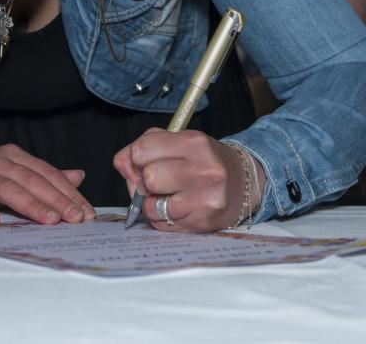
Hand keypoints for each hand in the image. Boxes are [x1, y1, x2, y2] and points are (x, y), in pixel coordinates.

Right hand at [0, 144, 95, 226]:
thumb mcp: (13, 171)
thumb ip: (44, 176)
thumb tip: (78, 176)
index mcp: (11, 155)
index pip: (46, 172)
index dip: (68, 191)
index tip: (87, 211)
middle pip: (30, 179)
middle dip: (56, 199)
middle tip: (76, 218)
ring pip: (5, 188)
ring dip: (30, 204)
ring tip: (50, 220)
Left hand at [113, 128, 265, 232]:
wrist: (244, 183)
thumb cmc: (204, 160)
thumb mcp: (179, 141)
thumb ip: (144, 146)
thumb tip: (121, 164)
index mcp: (195, 143)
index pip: (142, 150)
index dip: (137, 157)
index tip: (147, 160)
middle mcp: (203, 171)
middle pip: (148, 178)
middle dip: (145, 181)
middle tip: (159, 180)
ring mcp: (204, 200)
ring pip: (151, 206)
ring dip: (152, 202)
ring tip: (168, 195)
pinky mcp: (202, 224)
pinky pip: (161, 224)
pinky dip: (161, 218)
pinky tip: (176, 208)